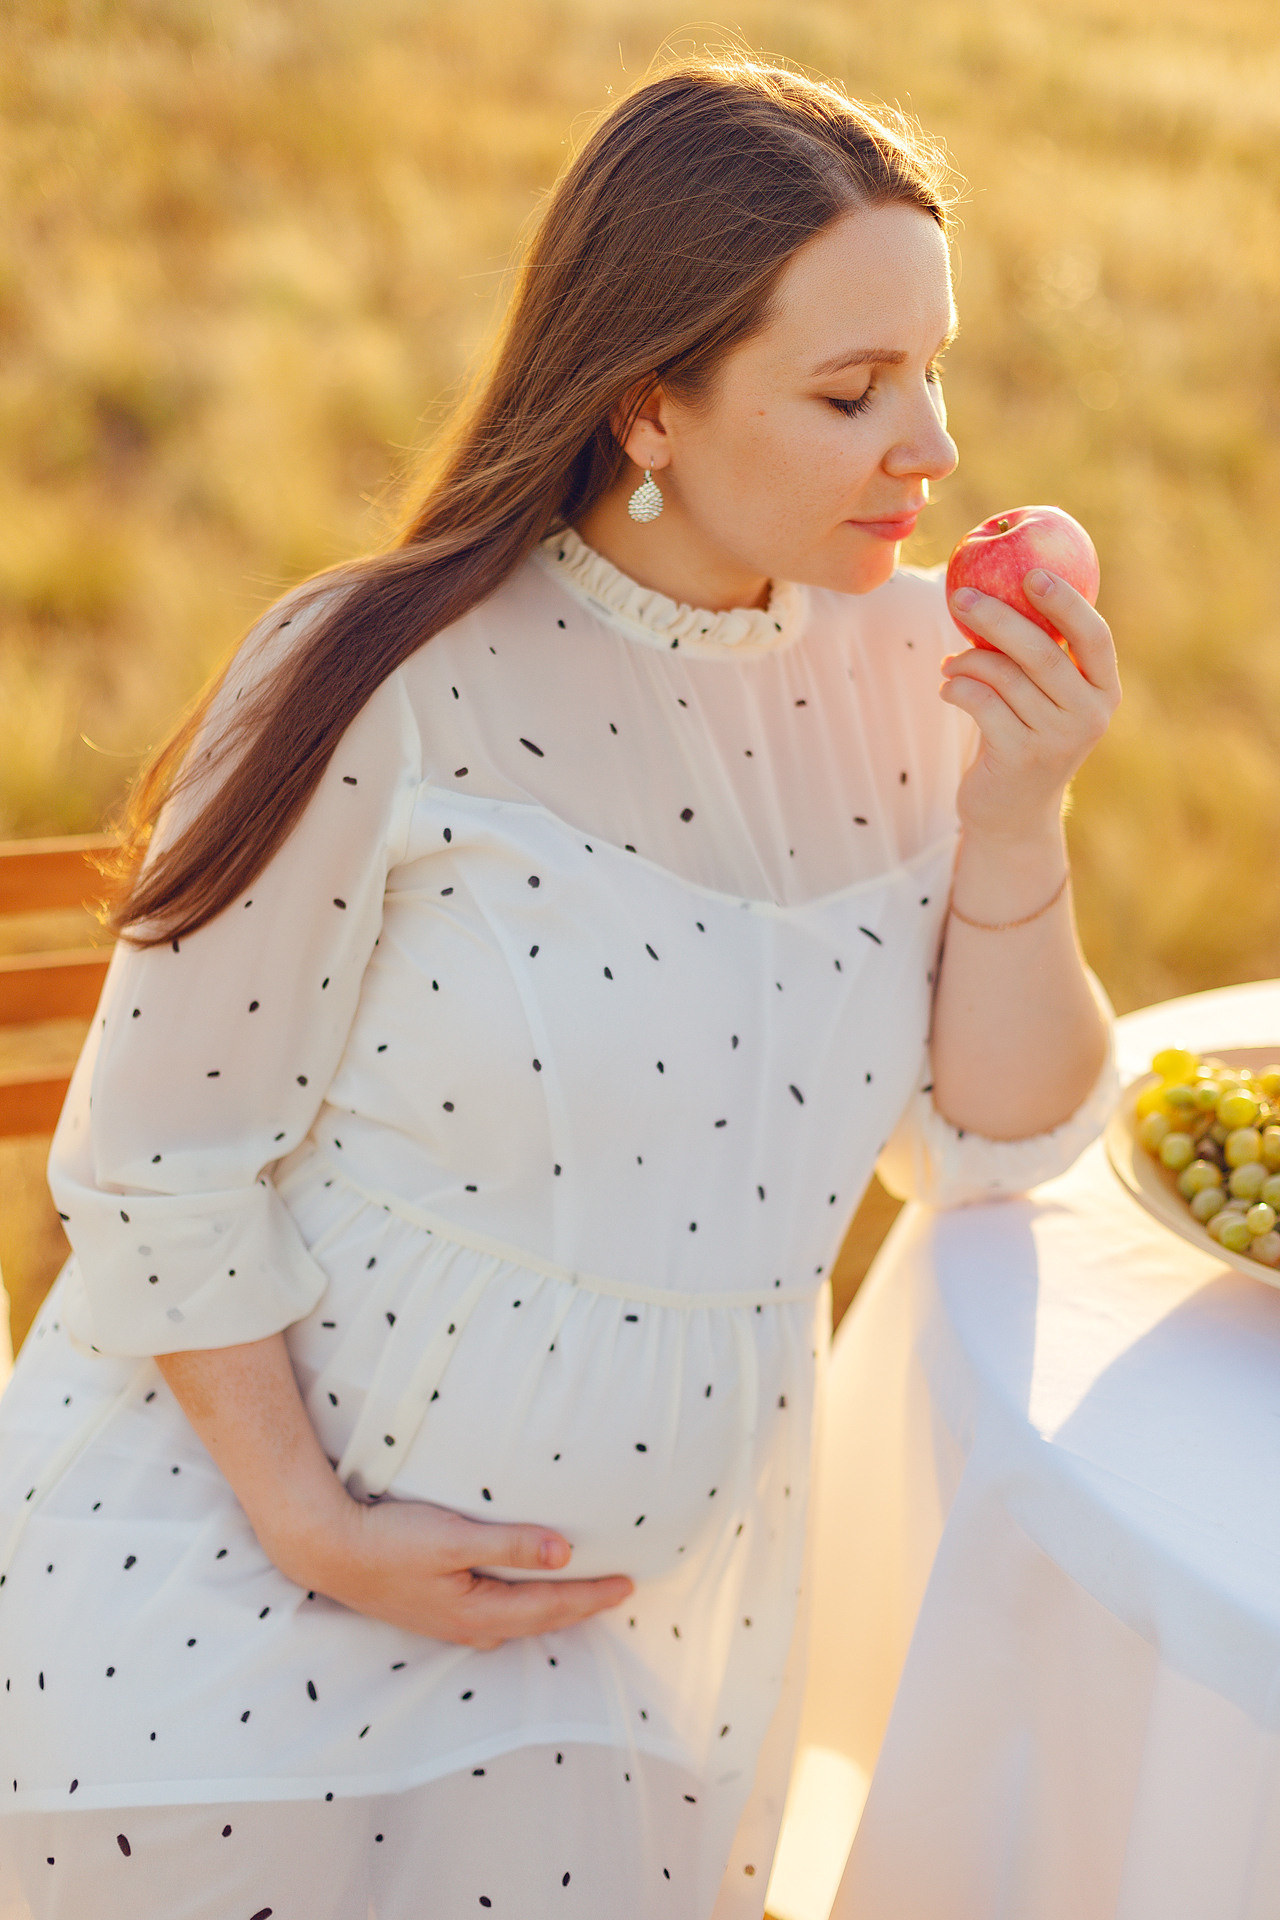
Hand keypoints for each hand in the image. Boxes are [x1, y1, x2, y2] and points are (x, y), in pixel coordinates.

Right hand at [155, 1337, 632, 1653]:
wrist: (327, 1548)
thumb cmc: (389, 1539)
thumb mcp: (454, 1538)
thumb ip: (512, 1546)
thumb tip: (565, 1553)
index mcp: (478, 1613)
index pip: (550, 1607)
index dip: (592, 1596)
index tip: (630, 1584)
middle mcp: (468, 1627)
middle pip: (539, 1621)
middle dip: (580, 1609)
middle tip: (620, 1593)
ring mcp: (449, 1622)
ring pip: (517, 1621)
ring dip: (552, 1610)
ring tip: (582, 1596)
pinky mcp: (434, 1610)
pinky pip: (495, 1615)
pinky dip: (522, 1606)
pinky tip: (523, 1596)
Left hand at [940, 569, 1120, 842]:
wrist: (1013, 813)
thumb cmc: (1025, 735)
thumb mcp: (1045, 697)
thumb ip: (1041, 652)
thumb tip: (998, 583)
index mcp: (1105, 690)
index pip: (1095, 637)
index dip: (1067, 603)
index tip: (1033, 574)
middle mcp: (1089, 715)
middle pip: (1042, 652)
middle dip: (997, 618)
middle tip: (961, 597)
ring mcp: (1057, 740)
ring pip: (1004, 676)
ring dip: (967, 661)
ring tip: (949, 664)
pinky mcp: (1020, 758)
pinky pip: (981, 703)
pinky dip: (957, 688)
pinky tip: (948, 689)